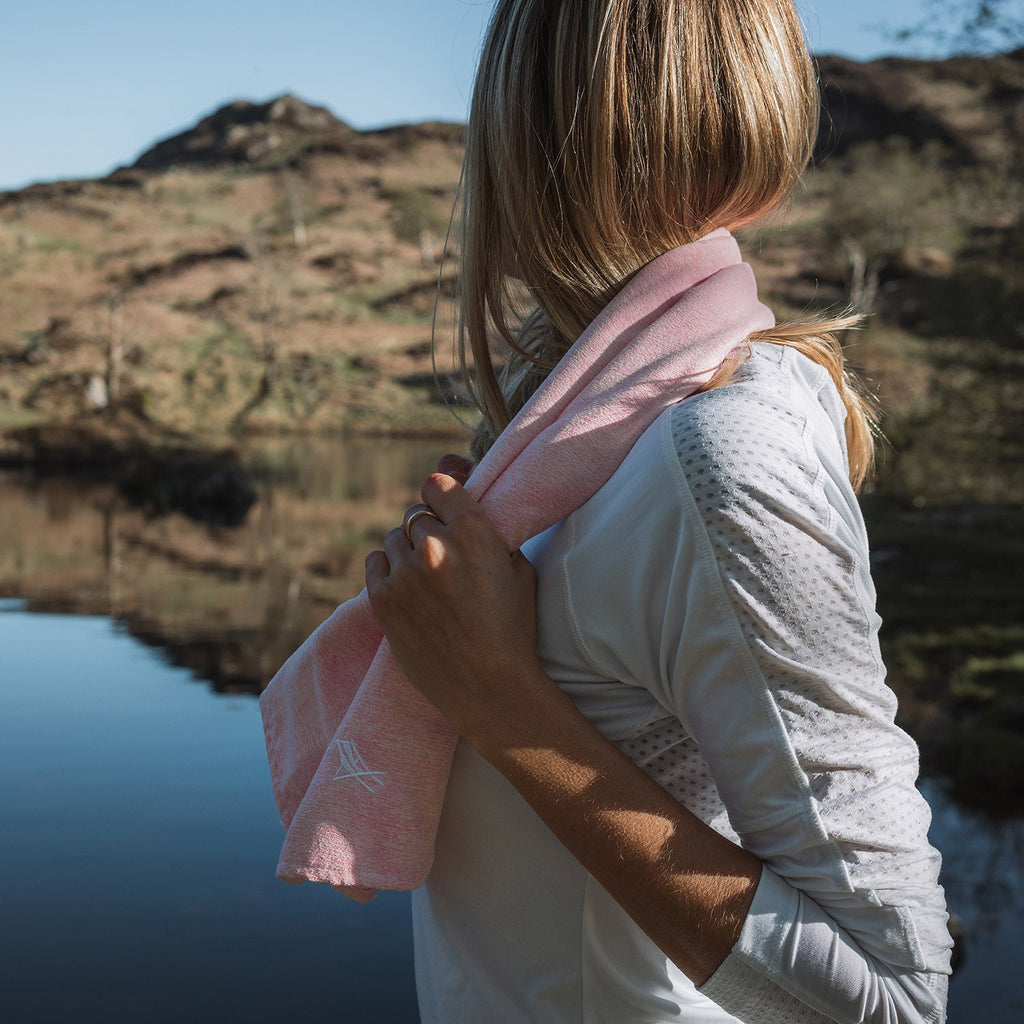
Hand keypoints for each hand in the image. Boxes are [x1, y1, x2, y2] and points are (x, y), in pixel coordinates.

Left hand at [364, 473, 541, 738]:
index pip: (437, 485)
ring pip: (395, 539)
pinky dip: (389, 569)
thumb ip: (491, 534)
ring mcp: (405, 572)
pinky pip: (376, 562)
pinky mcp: (382, 599)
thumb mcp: (519, 570)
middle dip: (429, 530)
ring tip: (427, 579)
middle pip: (417, 515)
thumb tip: (469, 510)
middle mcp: (435, 545)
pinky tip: (406, 586)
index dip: (440, 496)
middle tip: (443, 556)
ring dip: (408, 550)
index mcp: (472, 530)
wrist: (490, 688)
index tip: (443, 507)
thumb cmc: (513, 630)